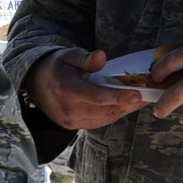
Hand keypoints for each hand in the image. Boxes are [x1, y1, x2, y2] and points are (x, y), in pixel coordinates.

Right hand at [26, 49, 150, 130]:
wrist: (35, 86)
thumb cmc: (56, 67)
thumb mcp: (68, 56)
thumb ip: (85, 58)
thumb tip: (102, 57)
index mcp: (67, 89)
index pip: (97, 96)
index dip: (119, 96)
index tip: (138, 94)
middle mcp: (69, 109)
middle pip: (105, 110)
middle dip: (127, 103)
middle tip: (146, 93)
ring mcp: (71, 121)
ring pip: (105, 118)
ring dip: (123, 109)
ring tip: (137, 98)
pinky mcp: (73, 126)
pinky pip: (99, 122)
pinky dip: (113, 114)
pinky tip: (122, 105)